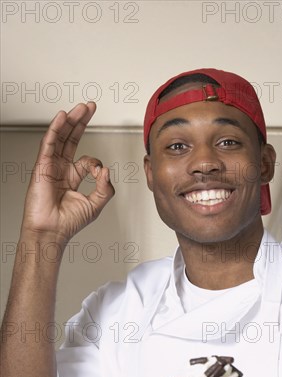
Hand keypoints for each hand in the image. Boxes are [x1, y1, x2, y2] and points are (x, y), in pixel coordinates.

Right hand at [21, 102, 114, 244]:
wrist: (51, 232)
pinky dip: (56, 129)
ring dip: (71, 121)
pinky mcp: (42, 166)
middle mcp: (61, 170)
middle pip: (71, 140)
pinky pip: (49, 143)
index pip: (86, 161)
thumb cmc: (68, 223)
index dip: (96, 163)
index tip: (100, 172)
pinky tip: (62, 117)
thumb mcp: (95, 204)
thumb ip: (105, 187)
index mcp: (72, 178)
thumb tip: (106, 169)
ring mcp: (51, 166)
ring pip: (61, 137)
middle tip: (89, 108)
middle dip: (81, 123)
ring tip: (81, 108)